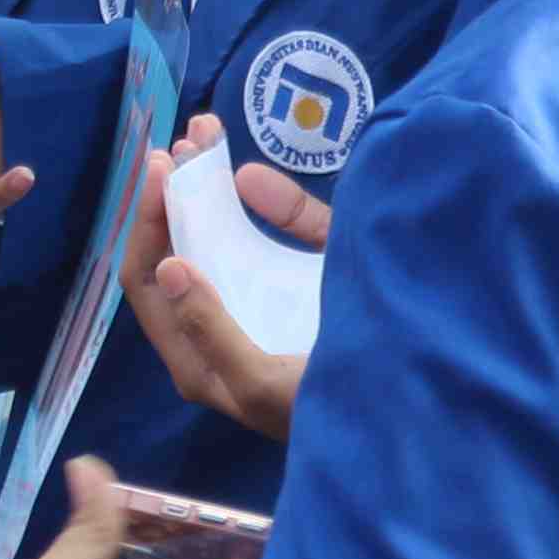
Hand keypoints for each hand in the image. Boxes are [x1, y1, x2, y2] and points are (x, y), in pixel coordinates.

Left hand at [124, 118, 321, 441]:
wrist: (410, 424)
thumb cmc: (327, 411)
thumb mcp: (262, 383)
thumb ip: (215, 329)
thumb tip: (173, 264)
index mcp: (199, 360)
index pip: (149, 279)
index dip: (149, 220)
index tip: (165, 166)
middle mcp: (215, 333)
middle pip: (176, 246)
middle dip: (178, 188)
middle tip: (191, 136)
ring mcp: (252, 309)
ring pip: (210, 238)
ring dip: (206, 185)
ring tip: (208, 134)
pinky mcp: (292, 292)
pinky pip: (253, 242)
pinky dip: (245, 201)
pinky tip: (242, 166)